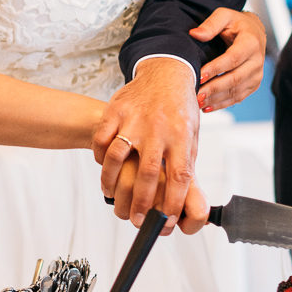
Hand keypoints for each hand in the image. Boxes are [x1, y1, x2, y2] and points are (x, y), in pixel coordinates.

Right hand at [92, 59, 200, 229]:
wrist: (165, 72)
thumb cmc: (179, 109)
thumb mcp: (191, 134)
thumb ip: (184, 163)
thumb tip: (183, 199)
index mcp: (181, 136)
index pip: (179, 176)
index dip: (173, 202)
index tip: (167, 219)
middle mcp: (158, 127)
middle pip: (147, 173)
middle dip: (140, 202)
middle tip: (135, 218)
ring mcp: (134, 119)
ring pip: (117, 157)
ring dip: (111, 182)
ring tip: (112, 195)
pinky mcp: (116, 111)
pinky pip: (101, 140)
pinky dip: (100, 159)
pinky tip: (104, 169)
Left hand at [190, 9, 266, 111]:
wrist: (254, 32)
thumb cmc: (236, 23)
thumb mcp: (224, 16)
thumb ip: (210, 24)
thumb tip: (195, 34)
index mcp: (251, 42)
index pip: (233, 59)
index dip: (216, 68)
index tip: (200, 76)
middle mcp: (258, 60)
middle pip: (235, 78)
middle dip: (214, 88)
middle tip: (196, 94)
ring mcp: (257, 75)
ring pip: (236, 91)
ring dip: (216, 99)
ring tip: (198, 102)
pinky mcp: (254, 84)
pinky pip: (238, 97)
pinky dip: (222, 104)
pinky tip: (207, 107)